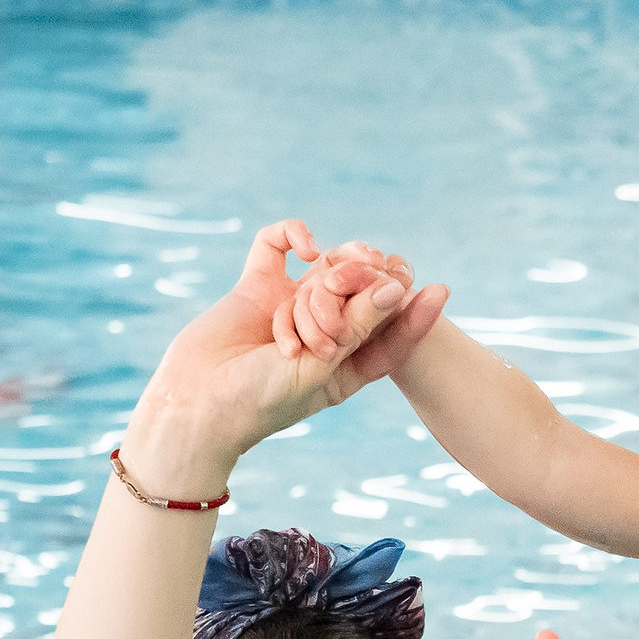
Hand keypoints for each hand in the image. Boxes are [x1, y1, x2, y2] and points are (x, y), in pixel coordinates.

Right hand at [124, 221, 444, 481]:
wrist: (197, 403)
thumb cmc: (263, 399)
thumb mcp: (321, 365)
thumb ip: (356, 326)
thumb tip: (395, 288)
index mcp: (348, 366)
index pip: (392, 335)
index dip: (416, 314)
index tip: (440, 289)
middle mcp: (323, 334)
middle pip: (360, 294)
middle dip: (363, 285)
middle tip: (364, 275)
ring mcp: (290, 307)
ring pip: (327, 271)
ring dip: (332, 271)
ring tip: (330, 274)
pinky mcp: (256, 286)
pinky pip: (277, 246)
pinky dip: (293, 235)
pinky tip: (307, 245)